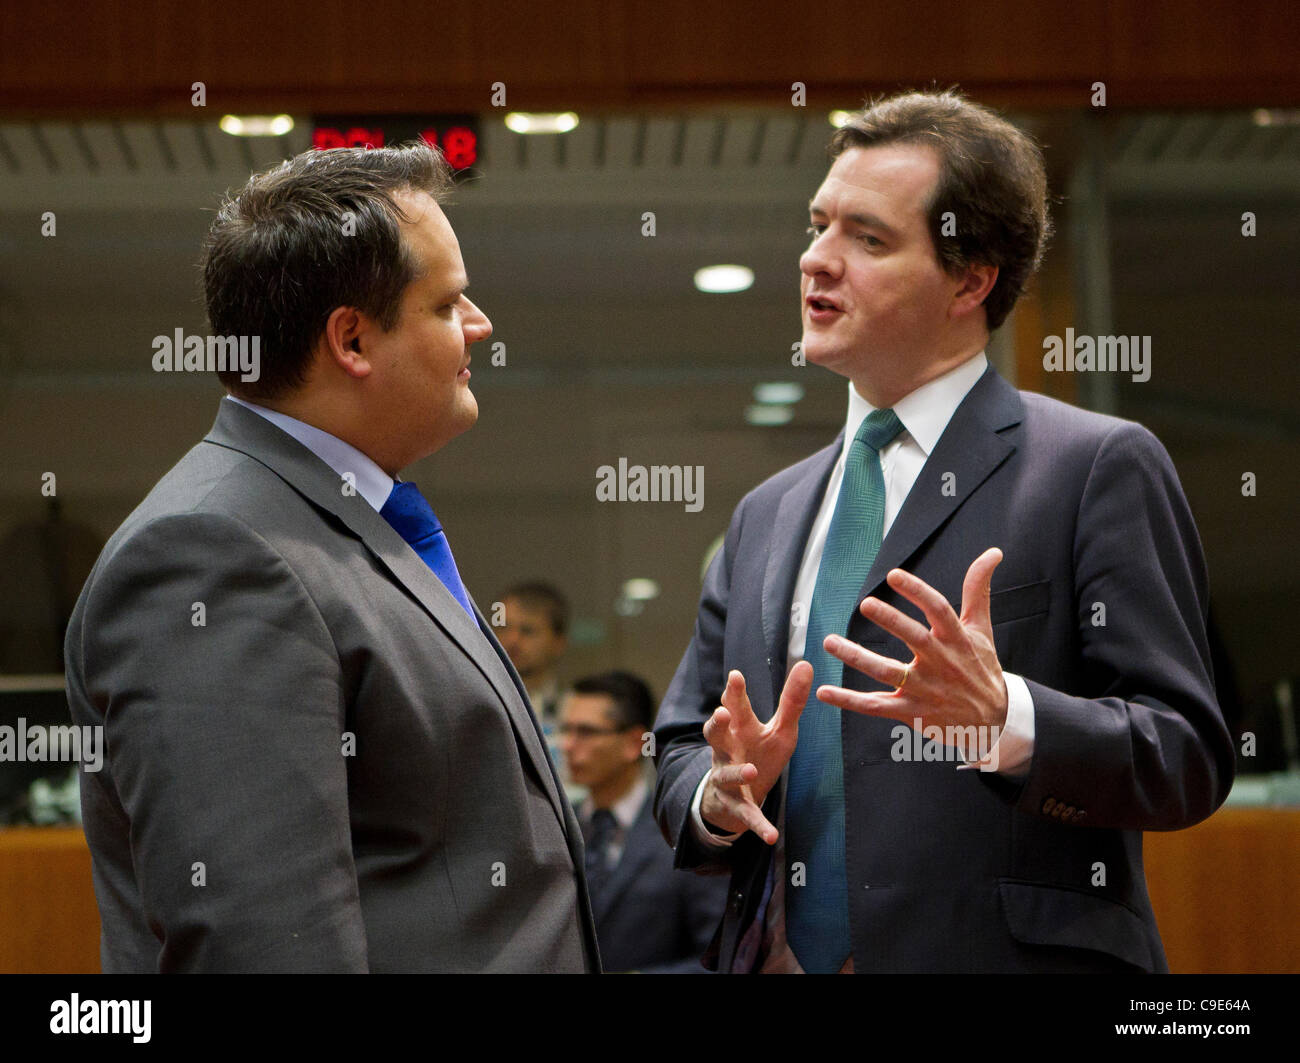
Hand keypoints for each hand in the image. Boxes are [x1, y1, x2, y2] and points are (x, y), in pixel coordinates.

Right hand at [699, 661, 811, 844]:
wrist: (736, 796)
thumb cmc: (758, 752)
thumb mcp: (779, 728)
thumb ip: (791, 700)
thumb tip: (807, 663)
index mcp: (738, 729)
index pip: (733, 706)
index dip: (733, 692)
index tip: (735, 677)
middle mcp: (726, 750)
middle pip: (717, 735)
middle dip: (717, 724)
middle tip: (722, 713)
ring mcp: (728, 778)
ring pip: (726, 774)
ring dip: (738, 772)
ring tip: (752, 771)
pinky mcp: (737, 806)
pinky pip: (747, 816)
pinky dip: (758, 825)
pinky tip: (771, 837)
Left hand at [815, 548, 1008, 742]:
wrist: (993, 721)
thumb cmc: (981, 668)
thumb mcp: (982, 629)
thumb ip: (978, 590)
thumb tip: (993, 552)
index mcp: (957, 639)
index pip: (938, 610)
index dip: (917, 591)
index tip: (894, 575)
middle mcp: (941, 663)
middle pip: (915, 638)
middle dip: (891, 621)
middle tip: (865, 604)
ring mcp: (925, 689)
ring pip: (887, 672)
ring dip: (857, 657)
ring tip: (830, 642)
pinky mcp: (911, 712)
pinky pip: (875, 707)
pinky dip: (849, 701)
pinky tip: (824, 692)